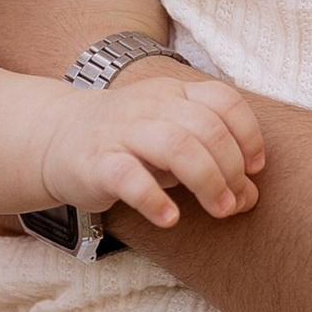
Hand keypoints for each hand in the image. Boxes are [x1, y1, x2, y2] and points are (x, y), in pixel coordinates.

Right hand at [38, 64, 264, 230]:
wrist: (56, 138)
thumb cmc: (128, 142)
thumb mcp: (172, 142)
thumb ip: (210, 163)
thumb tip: (250, 196)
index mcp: (174, 94)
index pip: (224, 100)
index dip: (248, 135)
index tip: (255, 170)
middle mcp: (150, 105)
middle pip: (206, 127)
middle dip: (231, 168)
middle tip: (235, 202)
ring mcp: (122, 130)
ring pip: (176, 145)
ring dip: (207, 180)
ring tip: (218, 210)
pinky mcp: (96, 161)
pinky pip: (129, 177)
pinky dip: (155, 199)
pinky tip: (170, 218)